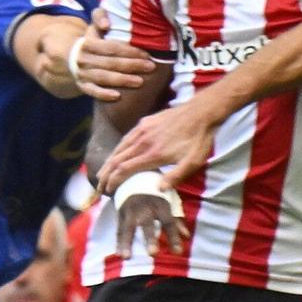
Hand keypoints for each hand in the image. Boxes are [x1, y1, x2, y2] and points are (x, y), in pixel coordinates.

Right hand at [69, 15, 155, 100]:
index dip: (129, 51)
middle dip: (132, 65)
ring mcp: (82, 74)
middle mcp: (83, 59)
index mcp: (88, 43)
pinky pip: (92, 92)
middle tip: (151, 67)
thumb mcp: (93, 25)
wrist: (73, 57)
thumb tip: (106, 25)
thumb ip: (100, 16)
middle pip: (110, 63)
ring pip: (104, 78)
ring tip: (140, 82)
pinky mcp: (83, 86)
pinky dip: (104, 94)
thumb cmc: (92, 40)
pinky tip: (118, 96)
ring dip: (123, 80)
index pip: (111, 48)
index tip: (147, 54)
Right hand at [100, 104, 215, 192]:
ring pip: (120, 147)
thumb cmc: (199, 139)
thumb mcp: (193, 162)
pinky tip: (117, 152)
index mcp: (152, 154)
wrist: (202, 111)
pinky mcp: (146, 122)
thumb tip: (158, 189)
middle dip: (106, 174)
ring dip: (109, 161)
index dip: (113, 181)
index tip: (108, 190)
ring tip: (103, 172)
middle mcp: (143, 141)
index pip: (125, 169)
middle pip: (117, 159)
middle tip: (99, 186)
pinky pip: (127, 137)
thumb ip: (176, 176)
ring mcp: (143, 130)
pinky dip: (118, 148)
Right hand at [114, 188, 187, 255]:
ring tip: (127, 257)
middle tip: (153, 254)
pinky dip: (119, 241)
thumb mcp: (169, 199)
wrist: (133, 172)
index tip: (178, 253)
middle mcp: (145, 206)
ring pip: (128, 227)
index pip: (168, 221)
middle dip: (150, 238)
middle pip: (147, 224)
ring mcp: (130, 209)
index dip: (173, 237)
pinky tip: (120, 254)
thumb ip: (176, 218)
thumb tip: (186, 236)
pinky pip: (119, 228)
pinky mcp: (120, 211)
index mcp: (160, 202)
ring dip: (127, 242)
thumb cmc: (156, 188)